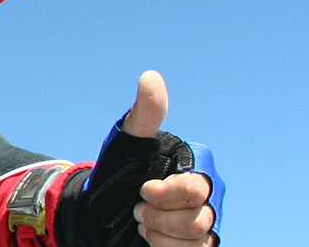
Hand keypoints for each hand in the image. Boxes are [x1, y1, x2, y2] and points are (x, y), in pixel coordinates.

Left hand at [121, 71, 216, 246]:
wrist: (101, 211)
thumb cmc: (118, 172)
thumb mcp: (128, 142)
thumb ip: (145, 114)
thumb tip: (150, 77)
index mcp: (195, 170)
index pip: (195, 190)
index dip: (166, 195)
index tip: (142, 189)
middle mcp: (207, 197)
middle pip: (196, 220)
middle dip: (158, 217)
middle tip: (137, 208)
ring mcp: (204, 223)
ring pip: (194, 241)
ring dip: (159, 234)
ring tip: (142, 222)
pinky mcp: (196, 245)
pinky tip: (151, 237)